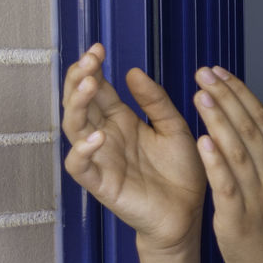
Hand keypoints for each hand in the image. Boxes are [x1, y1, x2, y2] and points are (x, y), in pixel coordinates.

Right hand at [61, 44, 205, 251]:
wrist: (188, 213)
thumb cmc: (181, 171)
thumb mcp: (174, 127)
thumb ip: (155, 101)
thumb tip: (132, 72)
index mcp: (121, 119)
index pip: (97, 88)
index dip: (92, 68)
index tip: (98, 48)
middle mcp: (106, 135)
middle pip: (79, 102)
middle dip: (78, 79)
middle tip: (89, 60)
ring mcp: (100, 158)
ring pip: (73, 128)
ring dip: (76, 105)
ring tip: (88, 85)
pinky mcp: (101, 184)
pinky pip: (80, 166)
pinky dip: (83, 151)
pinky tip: (97, 137)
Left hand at [192, 66, 262, 262]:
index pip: (260, 118)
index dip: (239, 92)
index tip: (218, 71)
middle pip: (250, 127)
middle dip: (226, 97)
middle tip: (204, 73)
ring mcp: (258, 195)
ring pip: (239, 151)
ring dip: (220, 121)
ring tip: (201, 95)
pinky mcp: (240, 217)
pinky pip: (228, 185)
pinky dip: (216, 162)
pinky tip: (202, 142)